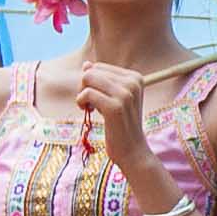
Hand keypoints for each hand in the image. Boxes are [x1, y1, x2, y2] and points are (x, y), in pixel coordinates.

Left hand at [69, 60, 160, 187]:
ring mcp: (125, 94)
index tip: (97, 97)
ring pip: (88, 79)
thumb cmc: (121, 124)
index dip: (92, 82)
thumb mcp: (113, 97)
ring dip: (82, 94)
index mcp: (135, 77)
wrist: (133, 150)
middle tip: (90, 103)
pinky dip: (81, 102)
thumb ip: (101, 79)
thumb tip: (86, 64)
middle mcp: (133, 82)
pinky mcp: (115, 107)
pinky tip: (87, 111)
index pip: (99, 67)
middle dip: (84, 86)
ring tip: (89, 107)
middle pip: (92, 71)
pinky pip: (87, 93)